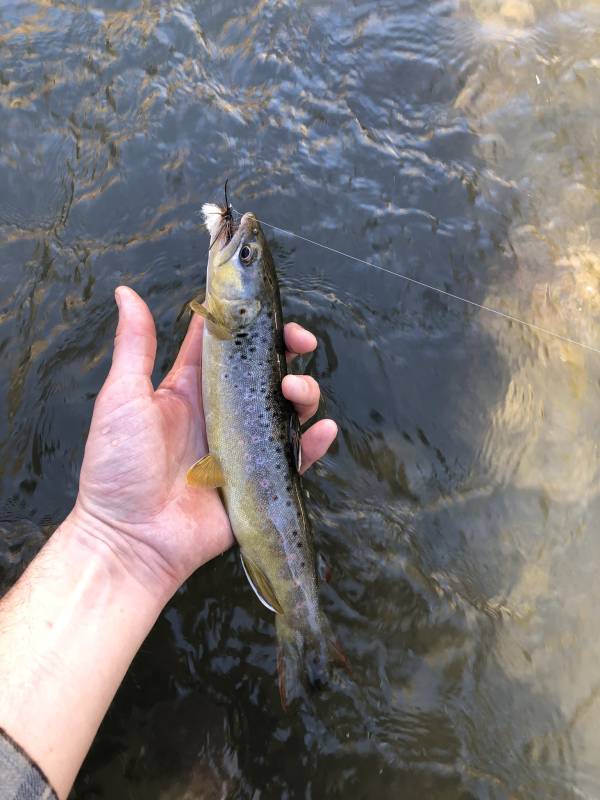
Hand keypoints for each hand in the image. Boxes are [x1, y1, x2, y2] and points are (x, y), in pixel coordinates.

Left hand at [71, 286, 336, 598]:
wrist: (129, 538)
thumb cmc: (117, 466)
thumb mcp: (123, 397)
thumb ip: (135, 345)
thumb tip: (125, 292)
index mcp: (190, 389)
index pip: (225, 344)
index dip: (247, 322)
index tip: (265, 306)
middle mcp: (222, 412)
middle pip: (265, 371)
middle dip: (288, 351)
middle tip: (299, 341)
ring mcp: (243, 446)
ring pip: (286, 408)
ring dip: (302, 390)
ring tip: (293, 390)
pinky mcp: (259, 479)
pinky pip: (296, 457)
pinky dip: (314, 443)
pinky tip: (321, 430)